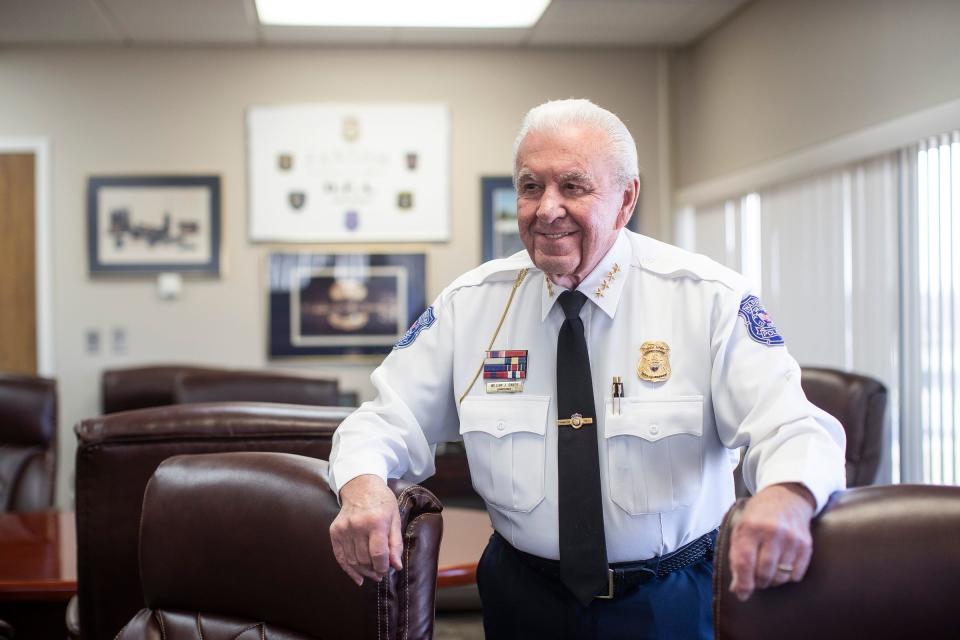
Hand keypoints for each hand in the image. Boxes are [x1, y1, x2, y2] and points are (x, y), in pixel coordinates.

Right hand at [329, 474, 403, 585]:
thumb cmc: (382, 502)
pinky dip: (348, 570)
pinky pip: (340, 556)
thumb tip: (396, 566)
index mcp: (376, 522)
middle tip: (380, 573)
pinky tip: (358, 578)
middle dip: (374, 570)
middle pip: (364, 559)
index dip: (382, 567)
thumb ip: (396, 544)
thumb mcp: (395, 519)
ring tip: (371, 573)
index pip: (378, 554)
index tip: (386, 571)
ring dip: (363, 571)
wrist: (360, 486)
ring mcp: (344, 528)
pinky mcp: (334, 531)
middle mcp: (358, 525)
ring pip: (352, 560)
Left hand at [728, 482, 815, 600]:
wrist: (786, 497)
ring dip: (773, 581)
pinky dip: (788, 577)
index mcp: (750, 527)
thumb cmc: (758, 516)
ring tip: (768, 572)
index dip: (743, 583)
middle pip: (764, 572)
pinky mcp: (806, 544)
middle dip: (758, 582)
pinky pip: (797, 574)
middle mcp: (772, 532)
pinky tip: (782, 566)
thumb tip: (737, 588)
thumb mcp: (741, 529)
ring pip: (781, 576)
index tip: (742, 594)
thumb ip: (737, 557)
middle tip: (756, 579)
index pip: (745, 562)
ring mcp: (791, 538)